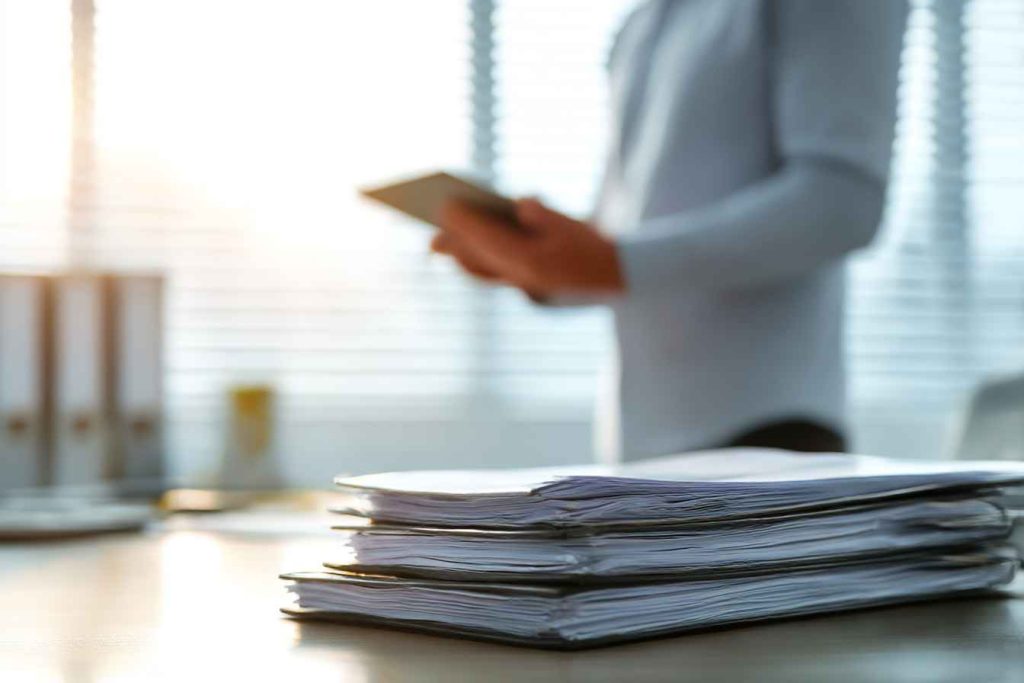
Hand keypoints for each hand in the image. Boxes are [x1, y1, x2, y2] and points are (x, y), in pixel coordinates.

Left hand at [431, 197, 624, 296]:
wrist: (621, 280)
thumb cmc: (595, 247)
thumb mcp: (568, 221)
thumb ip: (539, 212)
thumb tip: (518, 205)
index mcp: (532, 261)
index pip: (487, 238)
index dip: (464, 221)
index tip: (446, 205)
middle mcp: (524, 279)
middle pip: (479, 261)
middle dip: (455, 247)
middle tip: (431, 239)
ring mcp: (527, 288)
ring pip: (485, 275)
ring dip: (463, 260)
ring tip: (444, 248)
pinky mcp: (531, 290)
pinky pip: (498, 279)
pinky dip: (481, 266)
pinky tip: (471, 256)